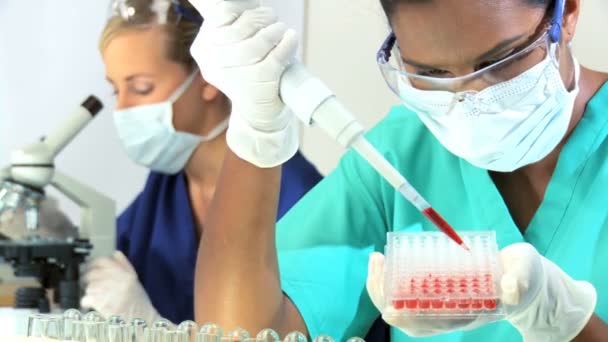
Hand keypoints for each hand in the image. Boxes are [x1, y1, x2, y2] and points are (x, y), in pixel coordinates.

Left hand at [81, 251, 161, 324]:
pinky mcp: (100, 302)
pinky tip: (92, 306)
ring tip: (96, 298)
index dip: (94, 264)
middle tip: (90, 286)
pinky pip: (86, 298)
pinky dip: (86, 303)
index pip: (103, 260)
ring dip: (89, 292)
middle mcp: (116, 279)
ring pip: (89, 286)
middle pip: (93, 273)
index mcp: (125, 273)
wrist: (141, 320)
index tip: (91, 268)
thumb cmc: (138, 302)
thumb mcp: (134, 280)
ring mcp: (108, 290)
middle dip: (88, 279)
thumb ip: (125, 265)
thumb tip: (115, 253)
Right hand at [189, 0, 299, 166]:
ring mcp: (236, 76)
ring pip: (259, 42)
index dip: (243, 12)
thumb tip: (242, 4)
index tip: (254, 14)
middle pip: (242, 28)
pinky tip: (291, 38)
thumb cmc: (247, 72)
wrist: (256, 112)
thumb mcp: (231, 48)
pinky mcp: (258, 85)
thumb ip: (231, 26)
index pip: (222, 15)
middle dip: (262, 19)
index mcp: (204, 48)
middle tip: (273, 21)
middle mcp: (214, 63)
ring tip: (281, 31)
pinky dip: (287, 44)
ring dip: (275, 31)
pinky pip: (276, 57)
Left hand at [367, 243, 596, 340]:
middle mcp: (449, 313)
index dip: (406, 319)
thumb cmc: (522, 275)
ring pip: (402, 304)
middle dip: (383, 294)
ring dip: (382, 286)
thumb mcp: (524, 274)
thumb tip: (511, 287)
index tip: (387, 308)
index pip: (428, 325)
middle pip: (407, 316)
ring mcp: (441, 302)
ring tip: (375, 260)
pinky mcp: (437, 289)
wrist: (524, 276)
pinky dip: (391, 280)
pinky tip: (385, 263)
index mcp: (467, 314)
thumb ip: (520, 279)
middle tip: (376, 263)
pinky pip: (407, 291)